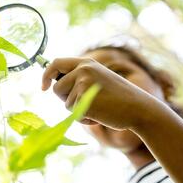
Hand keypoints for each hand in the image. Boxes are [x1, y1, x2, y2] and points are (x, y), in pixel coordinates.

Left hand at [41, 57, 155, 129]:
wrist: (139, 108)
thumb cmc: (117, 98)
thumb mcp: (98, 79)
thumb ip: (79, 78)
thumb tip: (53, 84)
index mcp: (86, 63)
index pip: (56, 63)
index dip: (46, 75)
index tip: (43, 87)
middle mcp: (83, 70)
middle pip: (56, 88)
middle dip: (65, 99)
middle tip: (86, 102)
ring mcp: (84, 84)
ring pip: (65, 103)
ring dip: (77, 110)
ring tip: (98, 107)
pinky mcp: (85, 100)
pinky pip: (74, 114)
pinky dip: (85, 119)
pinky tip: (100, 115)